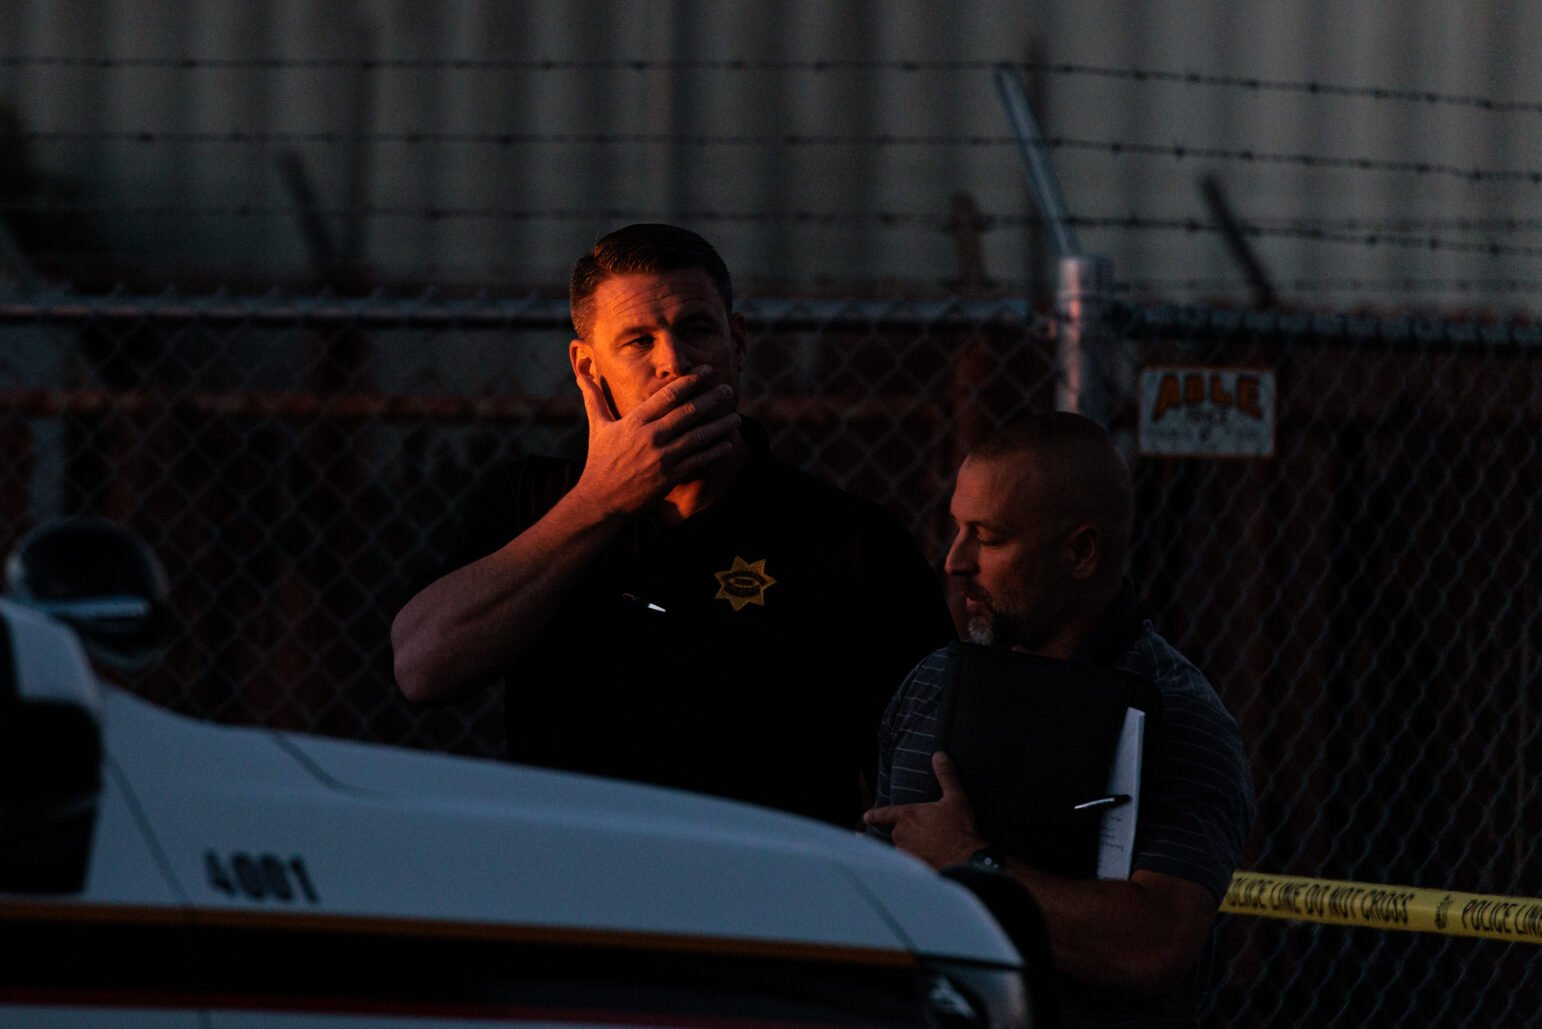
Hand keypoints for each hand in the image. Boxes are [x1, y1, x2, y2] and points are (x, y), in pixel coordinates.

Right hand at [572, 365, 741, 515]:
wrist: (600, 500)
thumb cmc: (600, 462)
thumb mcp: (597, 427)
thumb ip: (593, 398)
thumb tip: (581, 374)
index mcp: (635, 421)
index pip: (667, 395)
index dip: (690, 381)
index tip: (706, 371)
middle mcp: (650, 436)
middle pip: (688, 412)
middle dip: (711, 398)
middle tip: (727, 389)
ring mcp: (661, 457)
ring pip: (698, 436)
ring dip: (719, 425)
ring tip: (735, 416)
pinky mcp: (669, 477)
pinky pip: (698, 461)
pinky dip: (714, 451)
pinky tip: (728, 443)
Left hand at [863, 752, 987, 869]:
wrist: (966, 861)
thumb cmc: (960, 828)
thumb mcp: (955, 798)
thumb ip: (946, 776)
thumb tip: (939, 755)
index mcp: (907, 815)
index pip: (885, 814)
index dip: (875, 815)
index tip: (866, 817)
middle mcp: (901, 834)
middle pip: (898, 831)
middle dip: (909, 831)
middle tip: (928, 832)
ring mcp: (905, 852)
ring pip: (903, 847)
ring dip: (913, 846)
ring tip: (932, 847)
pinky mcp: (912, 867)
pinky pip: (909, 861)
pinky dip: (917, 860)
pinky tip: (930, 860)